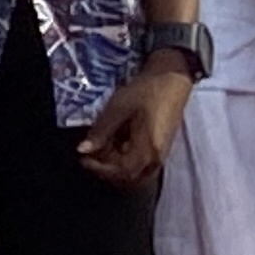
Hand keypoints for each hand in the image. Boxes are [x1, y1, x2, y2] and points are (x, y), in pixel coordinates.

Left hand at [77, 59, 191, 187]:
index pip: (122, 172)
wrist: (172, 78)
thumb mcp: (118, 108)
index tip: (83, 158)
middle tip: (92, 150)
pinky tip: (117, 140)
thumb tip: (83, 149)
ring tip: (103, 144)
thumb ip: (101, 131)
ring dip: (116, 162)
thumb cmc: (146, 91)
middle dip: (107, 167)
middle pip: (129, 175)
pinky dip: (125, 156)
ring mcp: (161, 153)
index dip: (100, 168)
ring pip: (135, 170)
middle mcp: (157, 157)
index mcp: (148, 149)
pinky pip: (141, 162)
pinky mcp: (161, 147)